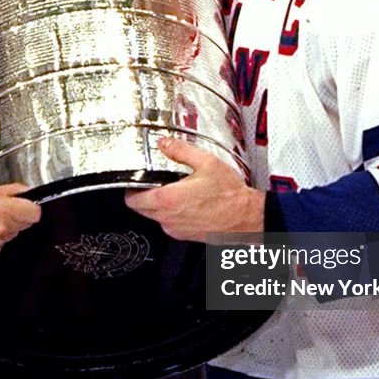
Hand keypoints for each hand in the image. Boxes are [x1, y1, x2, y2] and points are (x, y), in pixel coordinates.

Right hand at [0, 183, 41, 259]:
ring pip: (11, 235)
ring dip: (3, 229)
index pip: (35, 213)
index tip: (26, 208)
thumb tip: (29, 192)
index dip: (31, 209)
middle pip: (24, 224)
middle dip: (15, 218)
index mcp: (3, 209)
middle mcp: (1, 227)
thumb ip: (13, 190)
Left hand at [124, 137, 263, 240]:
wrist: (247, 217)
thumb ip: (181, 151)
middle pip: (140, 209)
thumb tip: (164, 143)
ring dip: (157, 204)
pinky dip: (171, 213)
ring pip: (154, 216)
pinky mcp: (185, 235)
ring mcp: (176, 229)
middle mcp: (169, 218)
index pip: (132, 200)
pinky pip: (169, 223)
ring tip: (173, 190)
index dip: (131, 188)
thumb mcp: (206, 163)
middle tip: (152, 182)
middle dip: (142, 195)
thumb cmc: (230, 195)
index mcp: (168, 199)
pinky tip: (186, 202)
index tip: (135, 180)